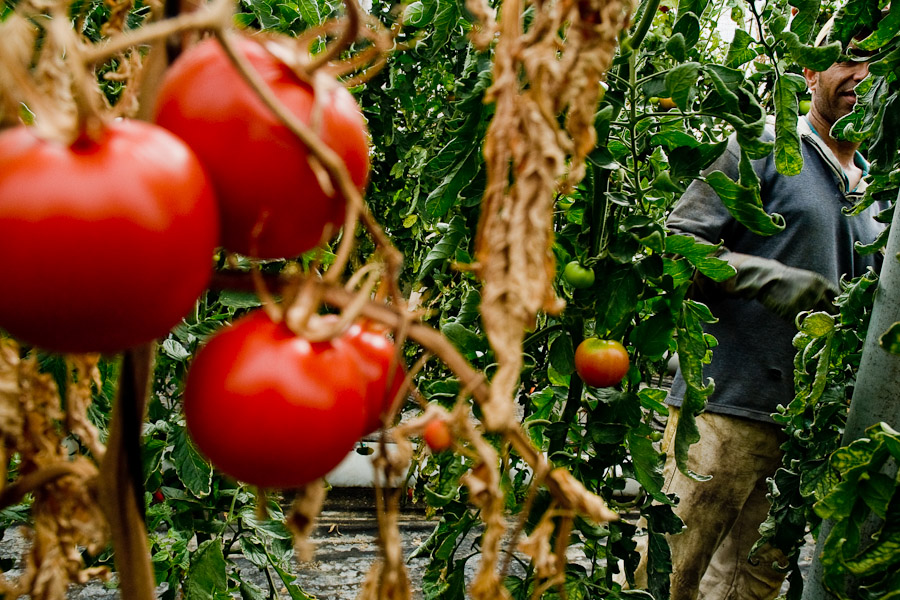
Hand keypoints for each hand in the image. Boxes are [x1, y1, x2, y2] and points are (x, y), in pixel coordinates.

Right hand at [720, 252, 838, 318]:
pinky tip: (800, 327)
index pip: (839, 301)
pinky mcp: (792, 311)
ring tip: (814, 330)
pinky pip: (802, 325)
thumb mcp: (808, 280)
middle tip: (829, 329)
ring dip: (817, 328)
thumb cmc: (788, 280)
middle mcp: (816, 293)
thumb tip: (835, 307)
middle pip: (831, 314)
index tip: (838, 318)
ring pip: (817, 322)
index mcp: (821, 284)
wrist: (767, 277)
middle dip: (831, 323)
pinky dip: (802, 328)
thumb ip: (822, 291)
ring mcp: (804, 302)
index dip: (839, 311)